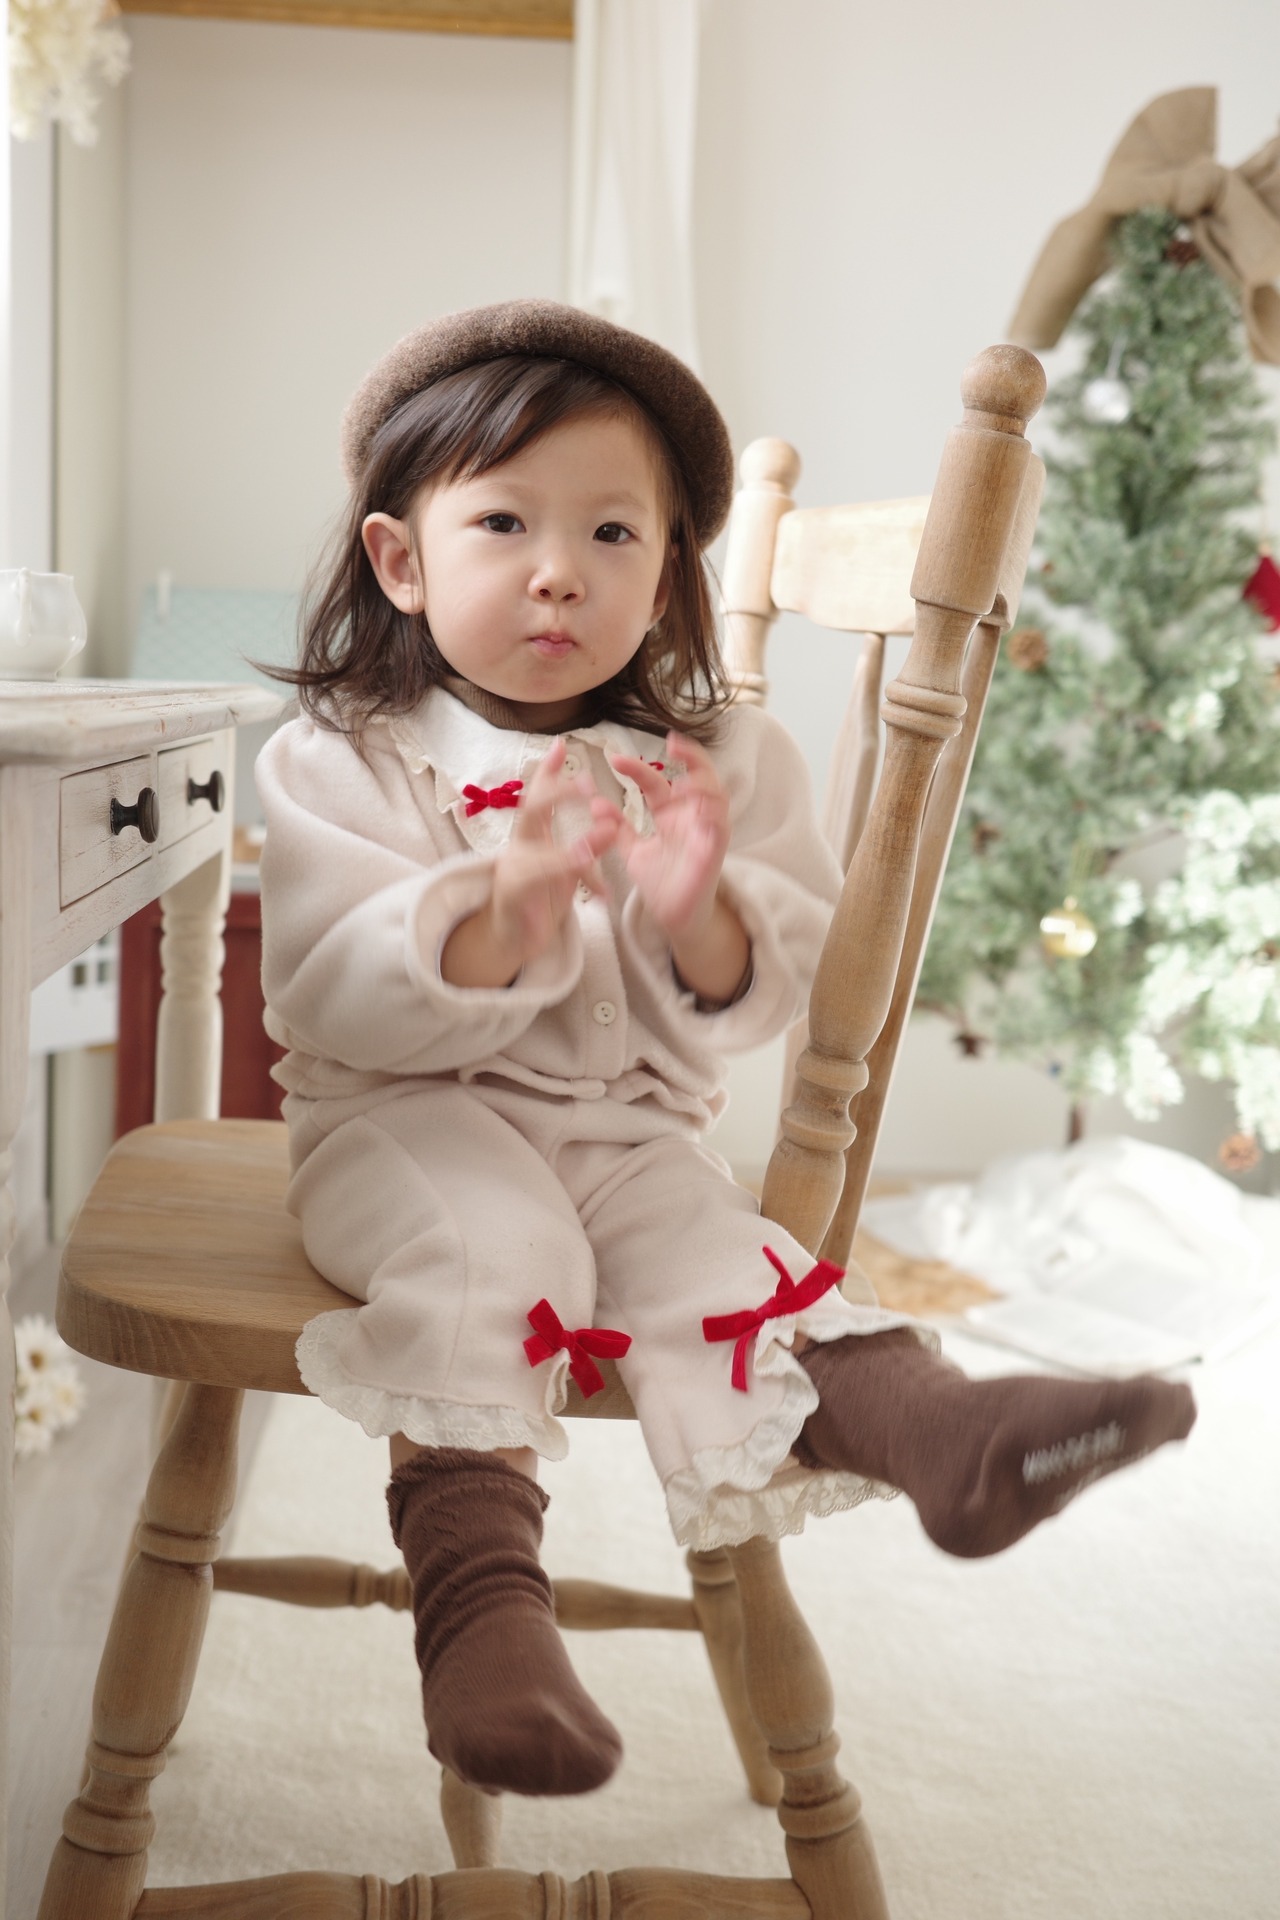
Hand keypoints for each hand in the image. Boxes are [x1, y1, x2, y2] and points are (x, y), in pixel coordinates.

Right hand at [440, 737, 617, 987]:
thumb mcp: (568, 868)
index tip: (562, 743)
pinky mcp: (512, 898)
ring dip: (572, 847)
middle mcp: (517, 847)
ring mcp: (510, 871)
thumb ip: (587, 844)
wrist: (512, 940)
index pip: (538, 796)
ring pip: (537, 852)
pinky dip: (568, 886)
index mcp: (531, 836)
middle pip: (530, 810)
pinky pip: (540, 886)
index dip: (548, 770)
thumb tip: (609, 818)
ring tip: (605, 836)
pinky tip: (599, 889)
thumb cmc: (540, 898)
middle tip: (588, 785)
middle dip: (556, 793)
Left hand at [603, 733, 750, 1005]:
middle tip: (672, 744)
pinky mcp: (715, 851)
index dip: (638, 768)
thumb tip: (596, 803)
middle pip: (701, 775)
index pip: (658, 782)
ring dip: (703, 782)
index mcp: (671, 815)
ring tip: (682, 780)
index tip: (614, 761)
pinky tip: (696, 805)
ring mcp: (707, 832)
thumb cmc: (660, 882)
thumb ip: (618, 828)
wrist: (673, 918)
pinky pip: (720, 825)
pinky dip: (711, 811)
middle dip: (692, 756)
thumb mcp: (633, 851)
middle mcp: (692, 817)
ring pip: (717, 795)